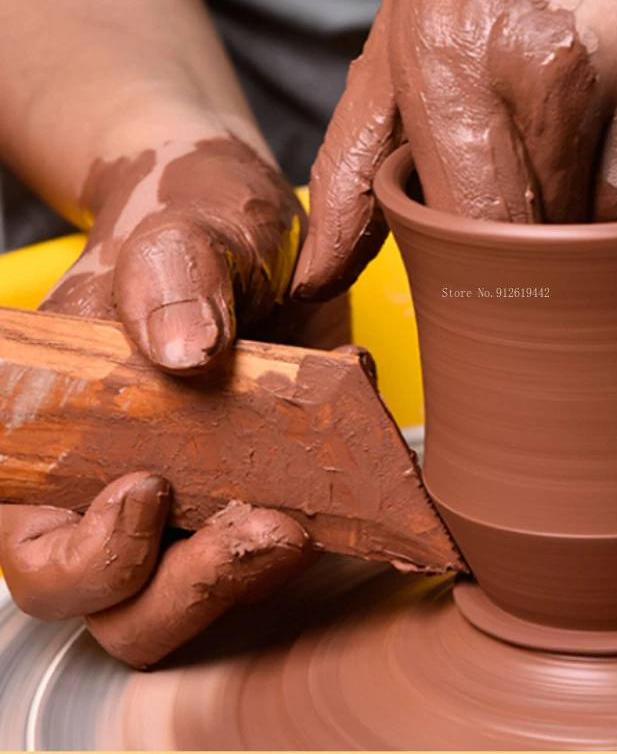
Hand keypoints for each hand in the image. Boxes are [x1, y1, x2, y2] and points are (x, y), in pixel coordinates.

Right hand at [0, 132, 341, 667]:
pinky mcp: (267, 483)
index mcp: (62, 443)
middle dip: (197, 585)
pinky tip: (360, 468)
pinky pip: (287, 542)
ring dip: (265, 570)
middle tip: (270, 525)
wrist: (246, 226)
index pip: (42, 555)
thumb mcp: (173, 232)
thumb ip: (168, 278)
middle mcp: (124, 486)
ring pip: (213, 593)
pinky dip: (327, 522)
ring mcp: (201, 494)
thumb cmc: (185, 223)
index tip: (151, 490)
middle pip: (132, 607)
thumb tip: (184, 353)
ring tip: (316, 508)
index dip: (89, 559)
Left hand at [293, 0, 616, 299]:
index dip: (492, 272)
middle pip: (562, 242)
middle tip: (542, 196)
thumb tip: (313, 282)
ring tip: (597, 160)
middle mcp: (569, 62)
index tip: (493, 272)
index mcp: (463, 58)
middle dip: (548, 245)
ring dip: (615, 227)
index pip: (481, 235)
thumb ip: (352, 178)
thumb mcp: (397, 57)